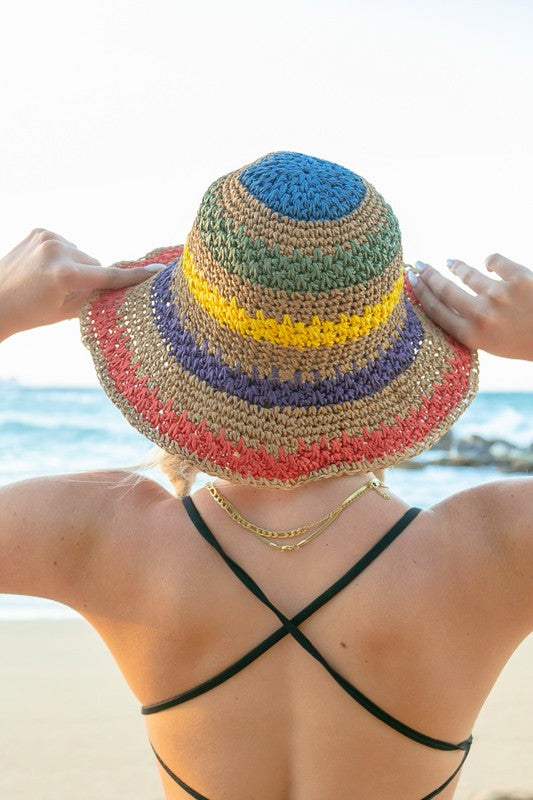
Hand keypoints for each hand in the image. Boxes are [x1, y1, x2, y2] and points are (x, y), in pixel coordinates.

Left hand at [0, 229, 163, 340]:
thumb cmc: (30, 313)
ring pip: (83, 255)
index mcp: (65, 275)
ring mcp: (47, 238)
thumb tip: (124, 289)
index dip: (135, 276)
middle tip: (70, 293)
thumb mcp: (68, 312)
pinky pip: (68, 245)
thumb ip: (98, 297)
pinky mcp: (40, 231)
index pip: (109, 275)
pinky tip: (46, 268)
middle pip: (96, 264)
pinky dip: (64, 256)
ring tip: (52, 281)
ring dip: (77, 266)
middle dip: (91, 278)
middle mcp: (57, 251)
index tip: (157, 270)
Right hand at [408, 253, 532, 360]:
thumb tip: (440, 301)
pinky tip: (488, 262)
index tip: (410, 281)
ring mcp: (500, 295)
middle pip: (444, 290)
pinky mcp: (519, 277)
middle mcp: (482, 315)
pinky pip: (495, 260)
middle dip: (428, 275)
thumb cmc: (523, 341)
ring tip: (451, 263)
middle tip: (417, 265)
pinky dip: (490, 260)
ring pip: (468, 273)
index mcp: (473, 335)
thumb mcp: (491, 344)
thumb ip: (467, 326)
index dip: (420, 294)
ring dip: (457, 267)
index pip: (436, 311)